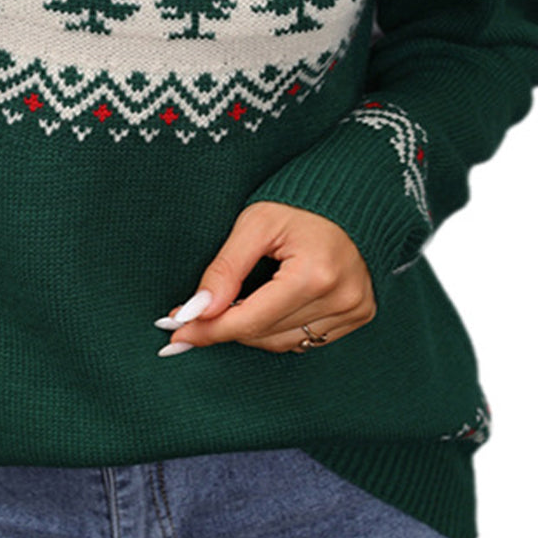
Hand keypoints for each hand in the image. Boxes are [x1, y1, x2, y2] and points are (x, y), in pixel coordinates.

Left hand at [159, 201, 376, 352]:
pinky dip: (279, 329)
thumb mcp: (255, 224)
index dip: (209, 329)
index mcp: (315, 274)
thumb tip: (198, 310)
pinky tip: (266, 308)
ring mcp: (354, 310)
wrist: (354, 195)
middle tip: (193, 319)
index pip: (250, 320)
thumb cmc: (301, 203)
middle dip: (225, 328)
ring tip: (230, 308)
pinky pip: (307, 339)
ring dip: (251, 331)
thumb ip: (226, 269)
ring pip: (283, 343)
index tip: (178, 333)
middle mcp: (340, 299)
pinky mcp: (359, 315)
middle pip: (264, 335)